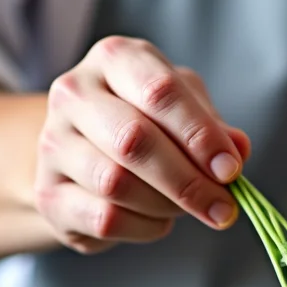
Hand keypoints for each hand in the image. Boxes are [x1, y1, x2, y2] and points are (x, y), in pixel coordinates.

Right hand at [35, 36, 250, 252]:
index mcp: (114, 59)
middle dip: (189, 181)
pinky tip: (159, 221)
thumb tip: (238, 150)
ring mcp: (53, 144)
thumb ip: (214, 127)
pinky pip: (104, 218)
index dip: (200, 135)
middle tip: (223, 207)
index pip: (160, 91)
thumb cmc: (146, 123)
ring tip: (189, 209)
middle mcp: (74, 93)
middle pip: (135, 140)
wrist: (84, 157)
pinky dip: (145, 227)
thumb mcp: (185, 110)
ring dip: (167, 205)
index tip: (231, 170)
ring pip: (116, 183)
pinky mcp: (48, 195)